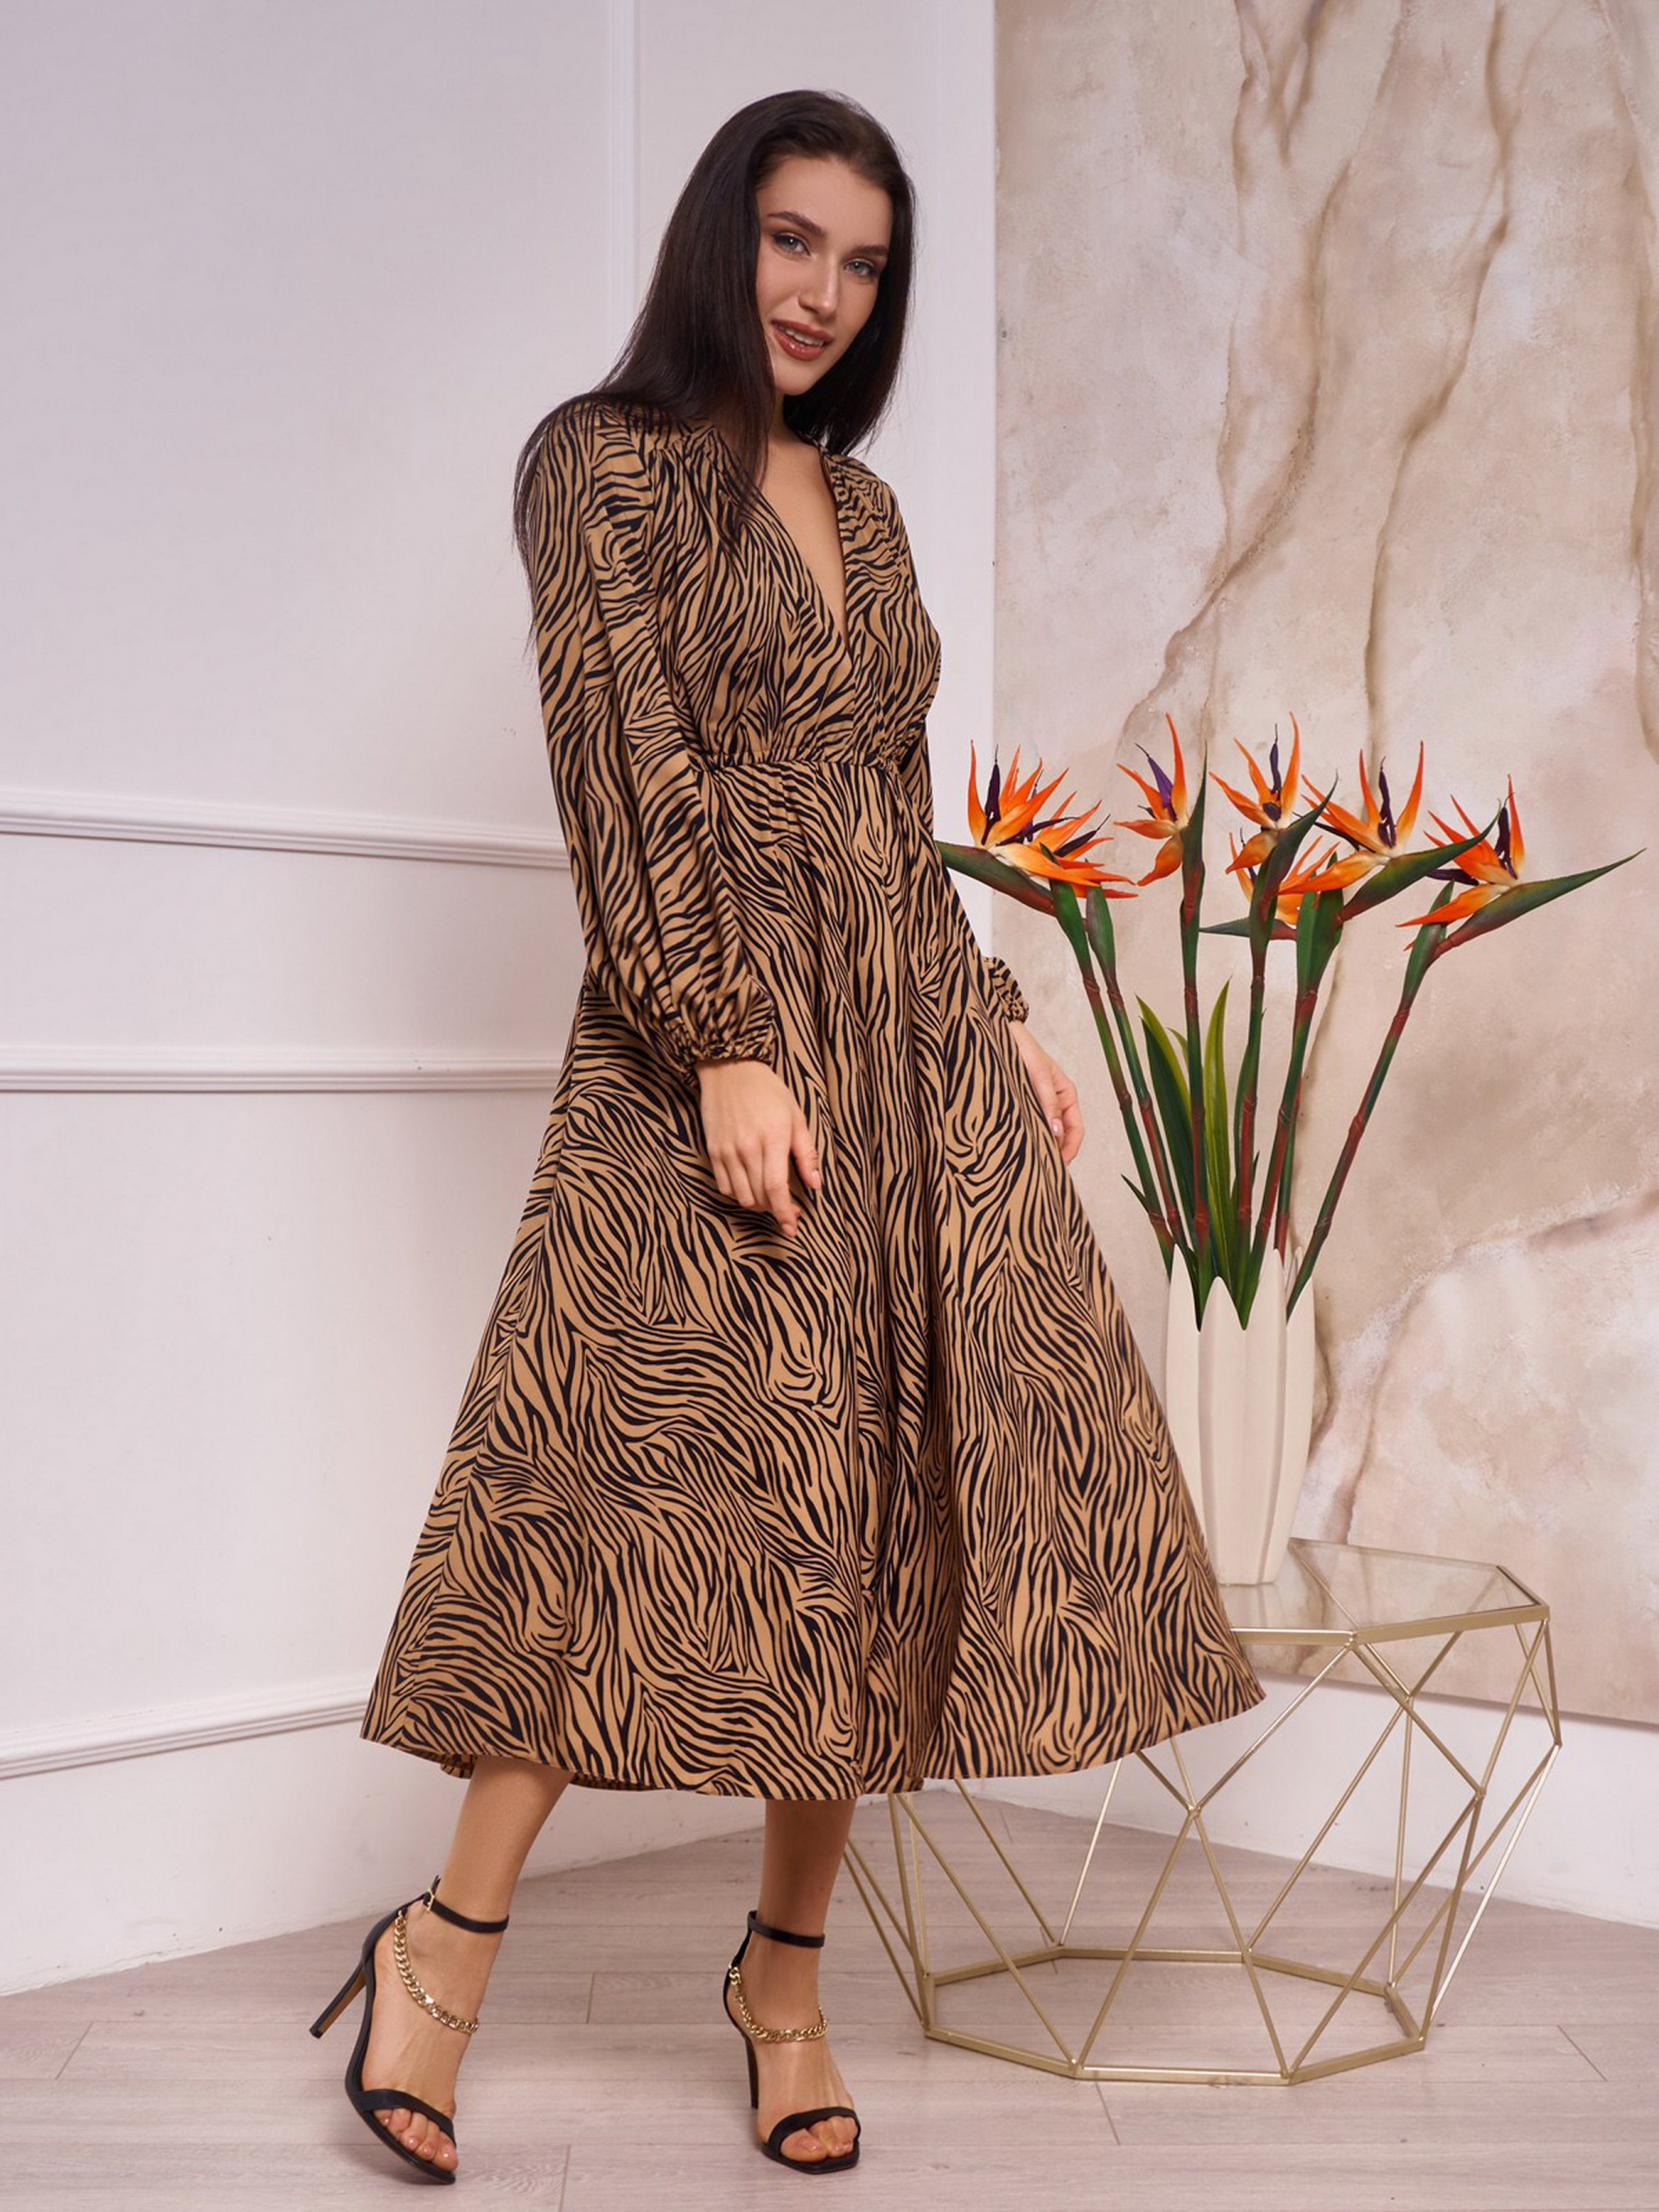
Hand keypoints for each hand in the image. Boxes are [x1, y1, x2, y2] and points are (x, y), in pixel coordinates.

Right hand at [694, 1057, 821, 1236]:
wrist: (730, 1070)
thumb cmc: (768, 1092)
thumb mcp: (796, 1117)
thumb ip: (806, 1153)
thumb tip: (816, 1184)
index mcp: (773, 1139)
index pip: (777, 1189)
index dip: (785, 1213)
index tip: (793, 1228)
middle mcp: (748, 1148)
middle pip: (760, 1197)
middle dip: (776, 1211)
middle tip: (788, 1211)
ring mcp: (728, 1151)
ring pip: (741, 1196)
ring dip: (758, 1204)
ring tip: (770, 1197)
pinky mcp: (714, 1151)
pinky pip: (724, 1186)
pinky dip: (739, 1194)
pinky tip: (750, 1186)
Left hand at [1007, 1021, 1082, 1164]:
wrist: (999, 1032)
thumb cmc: (1022, 1048)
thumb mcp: (1037, 1075)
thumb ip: (1047, 1102)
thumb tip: (1057, 1131)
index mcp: (1066, 1094)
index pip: (1075, 1130)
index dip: (1070, 1150)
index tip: (1059, 1166)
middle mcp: (1055, 1102)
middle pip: (1062, 1134)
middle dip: (1056, 1152)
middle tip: (1043, 1171)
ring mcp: (1040, 1103)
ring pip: (1047, 1131)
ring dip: (1042, 1145)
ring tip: (1031, 1162)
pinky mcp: (1023, 1102)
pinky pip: (1031, 1124)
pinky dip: (1030, 1136)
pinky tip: (1019, 1145)